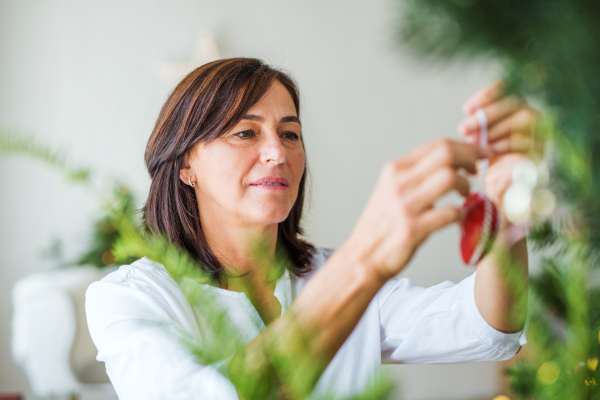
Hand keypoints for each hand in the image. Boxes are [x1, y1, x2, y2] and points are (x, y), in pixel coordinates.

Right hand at [342, 139, 487, 280]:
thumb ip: (415, 175)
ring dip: (466, 186)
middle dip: (471, 158)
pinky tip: (458, 216)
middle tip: (480, 169)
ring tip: (466, 194)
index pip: (437, 145)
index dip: (466, 147)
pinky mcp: (412, 229)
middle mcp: (399, 183)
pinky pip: (449, 213)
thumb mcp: (392, 190)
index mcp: (395, 170)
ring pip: (449, 178)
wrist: (363, 256)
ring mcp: (405, 206)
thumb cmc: (382, 225)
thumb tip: (450, 162)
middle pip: (446, 154)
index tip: (481, 154)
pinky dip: (460, 213)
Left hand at [458, 81, 540, 225]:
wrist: (494, 202)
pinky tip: (492, 151)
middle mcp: (531, 122)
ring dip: (497, 127)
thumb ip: (476, 128)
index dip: (489, 95)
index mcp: (514, 114)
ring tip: (475, 141)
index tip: (467, 108)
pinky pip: (533, 140)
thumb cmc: (482, 169)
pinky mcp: (544, 154)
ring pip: (526, 117)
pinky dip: (511, 143)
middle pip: (515, 102)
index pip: (508, 90)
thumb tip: (470, 110)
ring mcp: (540, 137)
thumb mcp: (474, 146)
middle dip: (487, 114)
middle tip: (463, 128)